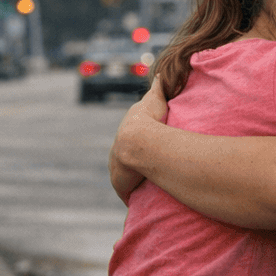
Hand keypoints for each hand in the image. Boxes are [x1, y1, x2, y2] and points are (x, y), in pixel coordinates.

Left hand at [108, 79, 170, 203]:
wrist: (138, 141)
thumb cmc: (150, 120)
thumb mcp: (155, 100)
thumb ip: (158, 87)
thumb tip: (158, 74)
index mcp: (125, 133)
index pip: (131, 140)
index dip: (141, 145)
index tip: (149, 151)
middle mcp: (117, 151)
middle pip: (126, 160)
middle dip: (135, 166)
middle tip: (152, 172)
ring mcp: (117, 168)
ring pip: (127, 178)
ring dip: (135, 182)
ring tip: (152, 189)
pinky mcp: (120, 184)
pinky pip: (129, 193)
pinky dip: (134, 196)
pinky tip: (144, 200)